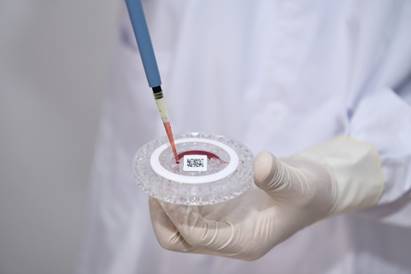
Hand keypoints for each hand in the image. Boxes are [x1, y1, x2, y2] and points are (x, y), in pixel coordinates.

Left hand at [149, 137, 383, 259]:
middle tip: (155, 183)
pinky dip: (177, 196)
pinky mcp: (221, 212)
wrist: (315, 187)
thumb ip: (280, 176)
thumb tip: (260, 164)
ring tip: (159, 176)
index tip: (163, 188)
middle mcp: (228, 239)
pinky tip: (176, 174)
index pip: (197, 237)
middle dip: (161, 215)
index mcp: (244, 242)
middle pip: (180, 239)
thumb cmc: (311, 190)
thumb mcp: (300, 184)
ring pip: (180, 227)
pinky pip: (190, 210)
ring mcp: (222, 226)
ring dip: (165, 206)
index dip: (176, 215)